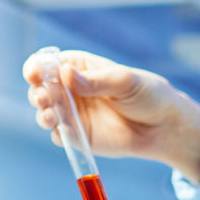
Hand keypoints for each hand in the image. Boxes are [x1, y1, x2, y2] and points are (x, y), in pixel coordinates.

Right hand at [22, 49, 199, 182]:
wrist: (165, 127)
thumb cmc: (148, 95)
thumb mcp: (124, 81)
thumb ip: (95, 81)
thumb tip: (65, 73)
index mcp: (81, 68)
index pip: (50, 64)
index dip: (38, 67)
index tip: (35, 73)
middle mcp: (72, 90)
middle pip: (42, 88)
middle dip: (38, 91)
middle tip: (44, 97)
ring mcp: (75, 114)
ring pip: (46, 112)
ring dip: (42, 112)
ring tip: (49, 113)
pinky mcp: (80, 136)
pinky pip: (60, 135)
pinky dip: (56, 132)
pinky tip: (62, 129)